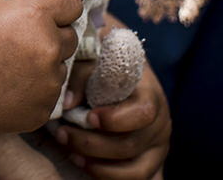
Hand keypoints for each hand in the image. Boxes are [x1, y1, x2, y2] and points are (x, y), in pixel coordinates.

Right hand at [0, 0, 81, 134]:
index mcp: (36, 15)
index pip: (71, 4)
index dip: (62, 7)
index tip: (54, 13)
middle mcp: (48, 47)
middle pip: (70, 38)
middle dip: (53, 37)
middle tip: (25, 42)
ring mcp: (47, 82)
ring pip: (59, 69)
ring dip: (44, 67)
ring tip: (11, 68)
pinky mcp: (41, 110)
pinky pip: (47, 97)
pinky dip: (34, 93)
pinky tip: (8, 88)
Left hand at [53, 52, 168, 179]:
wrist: (120, 65)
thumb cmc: (104, 59)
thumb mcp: (94, 55)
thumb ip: (81, 73)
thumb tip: (68, 103)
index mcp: (150, 94)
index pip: (143, 113)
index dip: (116, 119)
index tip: (89, 117)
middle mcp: (160, 123)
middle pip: (131, 146)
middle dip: (92, 145)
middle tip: (62, 135)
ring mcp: (157, 146)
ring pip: (136, 172)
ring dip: (100, 168)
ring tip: (73, 155)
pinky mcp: (151, 162)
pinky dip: (114, 179)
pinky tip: (89, 168)